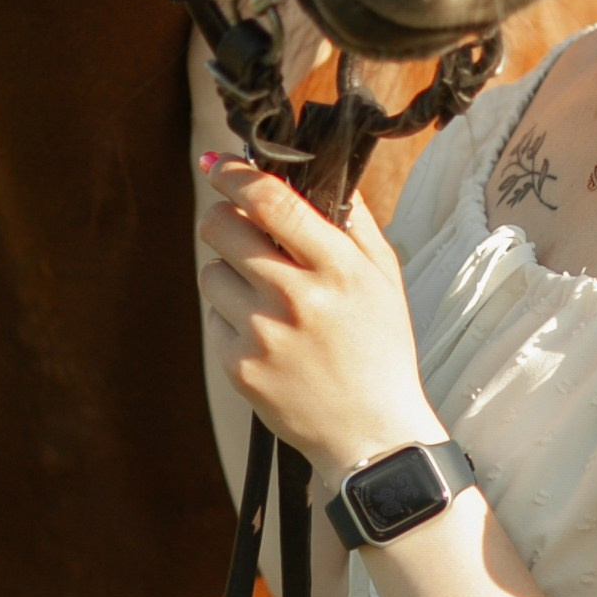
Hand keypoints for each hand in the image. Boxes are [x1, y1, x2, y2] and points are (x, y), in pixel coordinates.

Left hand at [196, 163, 441, 494]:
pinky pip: (215, 316)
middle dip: (223, 216)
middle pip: (221, 228)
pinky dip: (235, 316)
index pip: (271, 201)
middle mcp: (295, 298)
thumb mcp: (384, 277)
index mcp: (336, 268)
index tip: (218, 162)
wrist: (370, 433)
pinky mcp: (238, 366)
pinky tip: (269, 335)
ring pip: (211, 271)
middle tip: (241, 225)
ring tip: (268, 295)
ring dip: (230, 271)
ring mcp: (262, 334)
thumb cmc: (380, 346)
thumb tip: (324, 169)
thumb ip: (353, 220)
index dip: (236, 174)